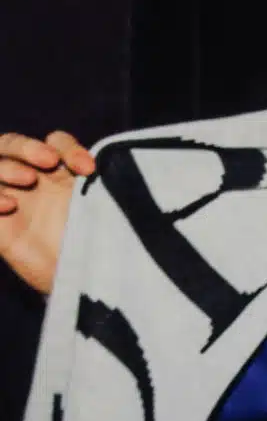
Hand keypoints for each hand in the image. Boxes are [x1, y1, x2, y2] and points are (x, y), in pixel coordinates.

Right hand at [0, 131, 94, 294]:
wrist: (83, 278)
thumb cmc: (98, 238)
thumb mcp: (101, 205)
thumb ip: (97, 181)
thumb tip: (96, 164)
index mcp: (59, 171)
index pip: (54, 142)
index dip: (67, 147)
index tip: (89, 169)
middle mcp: (31, 180)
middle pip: (11, 144)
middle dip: (26, 146)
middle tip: (48, 161)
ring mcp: (10, 199)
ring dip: (6, 166)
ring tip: (28, 180)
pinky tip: (9, 206)